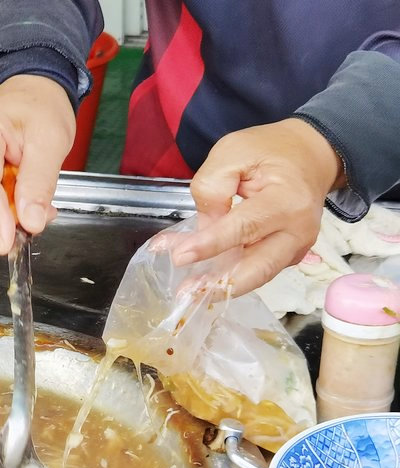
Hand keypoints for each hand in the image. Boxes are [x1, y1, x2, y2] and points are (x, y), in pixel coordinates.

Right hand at [0, 75, 75, 254]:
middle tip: (41, 217)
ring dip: (9, 210)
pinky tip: (25, 194)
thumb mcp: (52, 140)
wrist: (34, 89)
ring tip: (38, 199)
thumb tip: (30, 222)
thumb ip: (39, 183)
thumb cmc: (42, 106)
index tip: (7, 243)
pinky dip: (6, 203)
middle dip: (8, 215)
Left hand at [172, 118, 344, 294]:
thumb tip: (203, 227)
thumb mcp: (233, 151)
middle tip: (187, 293)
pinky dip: (230, 276)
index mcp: (286, 200)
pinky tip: (203, 277)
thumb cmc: (270, 151)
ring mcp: (296, 247)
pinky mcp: (288, 256)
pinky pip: (257, 270)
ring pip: (257, 276)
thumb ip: (213, 187)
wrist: (311, 156)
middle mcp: (297, 230)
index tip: (180, 257)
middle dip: (220, 284)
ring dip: (222, 286)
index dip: (210, 244)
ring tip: (190, 292)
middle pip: (258, 268)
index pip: (244, 227)